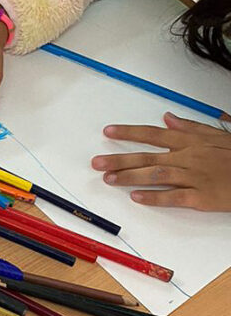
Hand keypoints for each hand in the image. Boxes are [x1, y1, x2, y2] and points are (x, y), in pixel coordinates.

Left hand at [92, 112, 230, 210]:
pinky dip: (155, 197)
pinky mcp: (203, 197)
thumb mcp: (218, 135)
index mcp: (191, 141)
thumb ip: (190, 127)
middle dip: (119, 159)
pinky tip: (137, 198)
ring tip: (108, 179)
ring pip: (156, 175)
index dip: (129, 133)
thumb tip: (167, 117)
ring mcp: (195, 177)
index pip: (153, 134)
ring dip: (130, 177)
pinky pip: (174, 197)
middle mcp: (189, 157)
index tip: (108, 132)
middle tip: (96, 163)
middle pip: (148, 156)